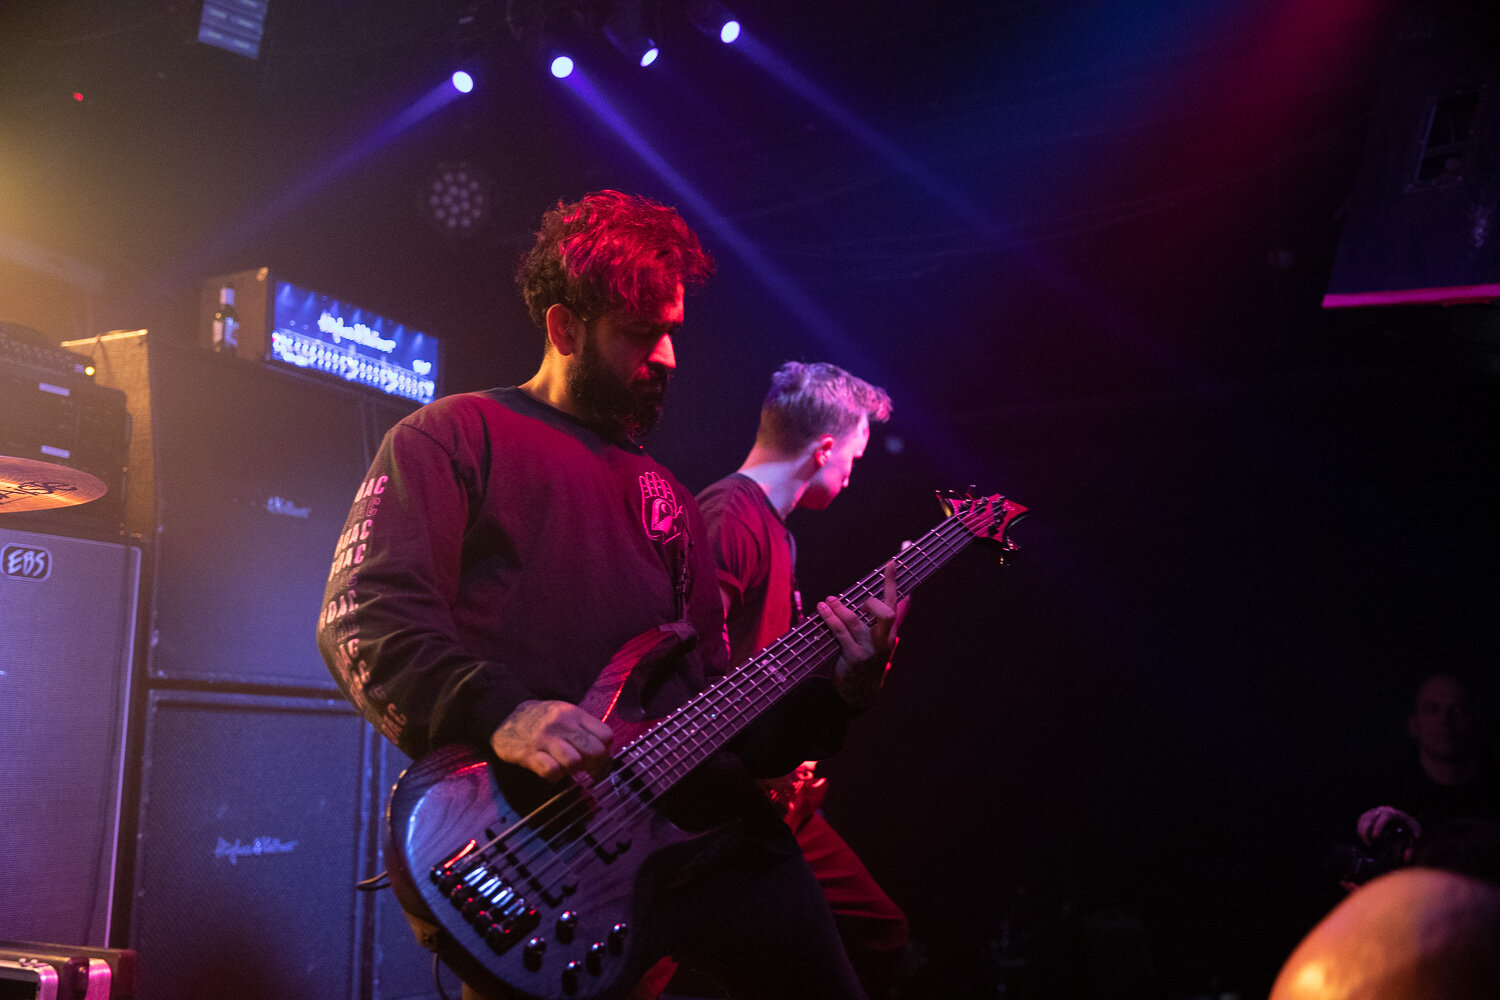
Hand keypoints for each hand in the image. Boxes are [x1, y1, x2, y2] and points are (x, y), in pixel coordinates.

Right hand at [489, 700, 613, 781]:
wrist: (505, 716)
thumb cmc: (542, 719)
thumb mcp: (566, 714)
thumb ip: (585, 729)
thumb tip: (605, 753)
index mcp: (575, 714)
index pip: (605, 735)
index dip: (606, 751)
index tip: (600, 758)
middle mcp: (562, 725)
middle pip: (595, 751)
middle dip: (595, 764)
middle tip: (587, 769)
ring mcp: (545, 739)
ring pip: (575, 762)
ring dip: (574, 770)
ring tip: (566, 767)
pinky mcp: (529, 754)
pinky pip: (551, 771)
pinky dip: (555, 776)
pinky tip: (551, 771)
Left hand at [821, 559, 909, 709]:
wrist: (859, 694)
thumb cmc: (870, 663)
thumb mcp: (884, 643)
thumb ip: (894, 622)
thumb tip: (906, 600)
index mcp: (890, 635)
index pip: (895, 605)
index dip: (892, 583)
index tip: (890, 563)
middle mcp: (883, 641)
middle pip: (885, 614)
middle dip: (872, 601)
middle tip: (859, 599)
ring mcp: (869, 650)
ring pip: (855, 621)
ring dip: (840, 607)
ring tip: (828, 600)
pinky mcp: (854, 658)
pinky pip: (840, 632)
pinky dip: (830, 618)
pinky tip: (823, 610)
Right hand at [1356, 805, 1421, 857]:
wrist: (1405, 819)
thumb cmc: (1409, 829)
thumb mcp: (1414, 838)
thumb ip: (1411, 848)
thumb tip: (1406, 859)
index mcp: (1393, 814)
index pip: (1384, 817)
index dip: (1378, 827)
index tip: (1375, 837)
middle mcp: (1382, 810)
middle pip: (1368, 819)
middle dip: (1366, 833)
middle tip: (1370, 845)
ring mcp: (1374, 811)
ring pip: (1362, 820)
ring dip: (1362, 833)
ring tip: (1369, 843)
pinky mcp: (1369, 814)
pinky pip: (1361, 821)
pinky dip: (1361, 830)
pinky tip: (1366, 839)